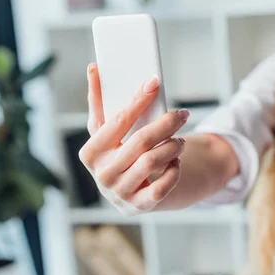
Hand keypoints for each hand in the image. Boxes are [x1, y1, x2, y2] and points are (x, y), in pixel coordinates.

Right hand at [78, 63, 189, 214]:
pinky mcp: (139, 206)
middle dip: (166, 124)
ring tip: (180, 139)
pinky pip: (162, 187)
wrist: (128, 190)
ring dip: (173, 147)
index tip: (155, 82)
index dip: (138, 99)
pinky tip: (176, 161)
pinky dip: (174, 171)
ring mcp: (119, 193)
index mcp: (91, 152)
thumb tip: (94, 67)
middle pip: (141, 141)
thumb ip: (99, 101)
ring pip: (153, 162)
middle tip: (183, 114)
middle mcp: (102, 175)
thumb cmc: (116, 152)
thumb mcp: (105, 130)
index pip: (118, 120)